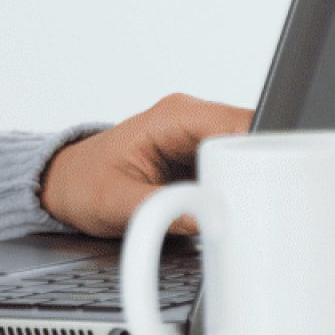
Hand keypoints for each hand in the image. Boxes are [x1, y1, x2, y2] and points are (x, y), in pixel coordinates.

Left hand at [39, 92, 251, 237]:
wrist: (67, 185)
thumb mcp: (115, 202)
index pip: (235, 122)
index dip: (259, 150)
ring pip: (248, 153)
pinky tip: (233, 206)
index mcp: (172, 117)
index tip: (267, 182)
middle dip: (260, 170)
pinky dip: (239, 187)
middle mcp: (191, 120)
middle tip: (261, 206)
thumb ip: (160, 209)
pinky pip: (234, 167)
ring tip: (246, 209)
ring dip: (251, 180)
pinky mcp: (202, 158)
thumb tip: (205, 217)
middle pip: (251, 135)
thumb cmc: (83, 184)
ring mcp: (199, 138)